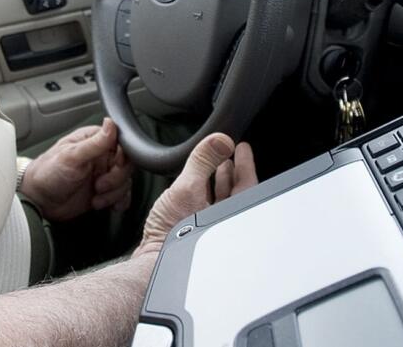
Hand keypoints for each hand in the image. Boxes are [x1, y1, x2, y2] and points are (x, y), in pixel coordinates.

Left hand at [19, 118, 133, 221]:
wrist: (38, 199)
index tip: (115, 166)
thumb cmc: (48, 173)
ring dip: (114, 193)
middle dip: (116, 179)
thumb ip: (94, 143)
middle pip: (127, 165)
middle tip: (99, 185)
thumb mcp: (71, 156)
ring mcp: (103, 174)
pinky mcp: (103, 192)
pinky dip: (118, 202)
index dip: (123, 157)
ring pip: (125, 182)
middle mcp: (101, 156)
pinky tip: (107, 204)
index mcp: (94, 141)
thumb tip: (111, 123)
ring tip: (95, 196)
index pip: (122, 143)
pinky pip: (122, 196)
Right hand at [132, 133, 255, 260]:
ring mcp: (210, 229)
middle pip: (235, 191)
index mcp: (232, 214)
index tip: (243, 148)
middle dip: (231, 170)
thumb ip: (203, 162)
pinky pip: (206, 206)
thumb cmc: (171, 234)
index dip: (245, 163)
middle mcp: (225, 223)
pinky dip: (205, 192)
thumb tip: (219, 141)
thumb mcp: (187, 188)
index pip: (248, 184)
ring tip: (215, 166)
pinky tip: (195, 187)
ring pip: (221, 199)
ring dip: (219, 180)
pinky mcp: (195, 232)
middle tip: (228, 154)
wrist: (154, 260)